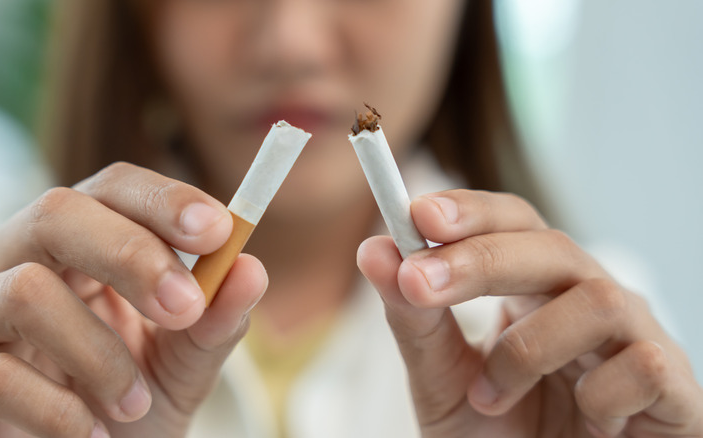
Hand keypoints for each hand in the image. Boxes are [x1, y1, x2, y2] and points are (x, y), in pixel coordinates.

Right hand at [0, 162, 266, 437]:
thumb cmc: (121, 411)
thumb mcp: (179, 366)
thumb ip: (213, 322)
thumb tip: (251, 269)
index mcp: (71, 250)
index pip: (108, 189)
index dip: (161, 199)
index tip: (218, 230)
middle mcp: (8, 266)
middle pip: (56, 213)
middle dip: (131, 255)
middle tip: (185, 309)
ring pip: (24, 291)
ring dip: (98, 352)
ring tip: (133, 404)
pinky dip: (56, 408)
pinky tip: (87, 434)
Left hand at [357, 189, 702, 436]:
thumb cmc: (503, 433)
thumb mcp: (442, 380)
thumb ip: (413, 320)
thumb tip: (373, 250)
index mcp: (533, 286)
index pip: (510, 222)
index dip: (470, 211)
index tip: (417, 213)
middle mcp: (586, 297)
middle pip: (550, 247)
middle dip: (480, 260)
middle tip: (419, 281)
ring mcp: (633, 336)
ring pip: (596, 300)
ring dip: (526, 350)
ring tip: (490, 398)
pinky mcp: (671, 385)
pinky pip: (641, 366)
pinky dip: (597, 395)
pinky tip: (582, 421)